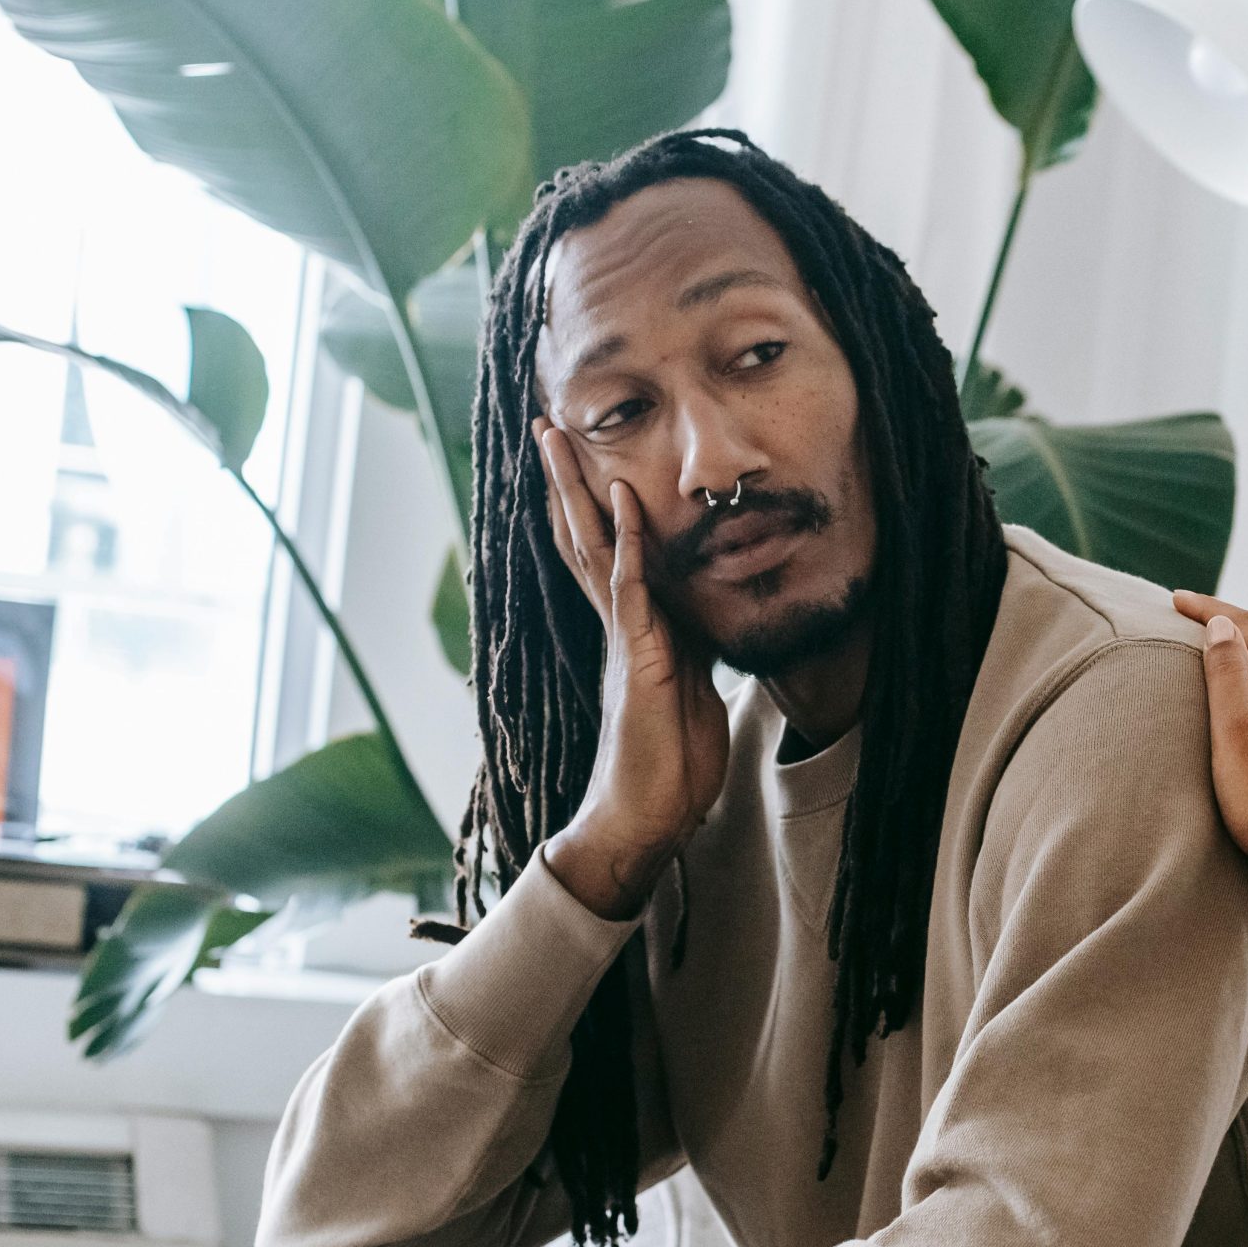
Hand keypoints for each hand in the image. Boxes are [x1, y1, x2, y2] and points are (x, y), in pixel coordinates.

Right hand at [534, 420, 731, 918]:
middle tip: (545, 426)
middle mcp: (620, 628)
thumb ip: (691, 653)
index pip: (608, 555)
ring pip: (594, 553)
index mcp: (635, 632)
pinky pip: (632, 593)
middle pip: (584, 539)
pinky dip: (630, 544)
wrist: (649, 820)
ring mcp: (625, 641)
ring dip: (579, 495)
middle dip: (566, 483)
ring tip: (560, 442)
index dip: (593, 508)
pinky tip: (621, 503)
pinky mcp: (640, 661)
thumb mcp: (692, 693)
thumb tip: (703, 626)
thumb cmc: (670, 767)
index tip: (581, 458)